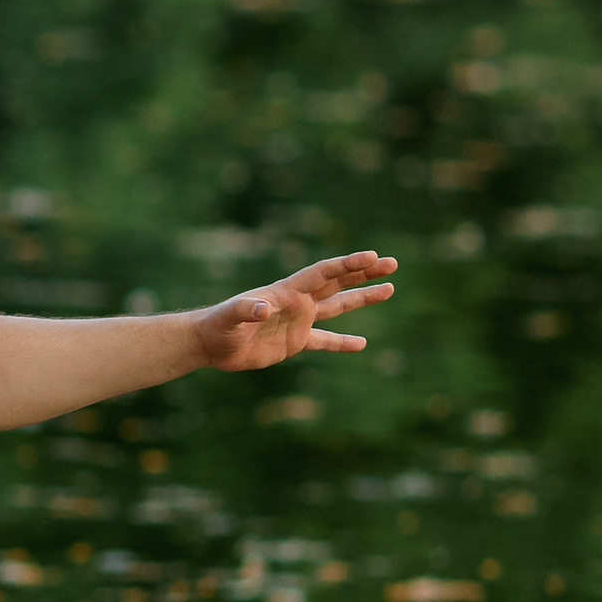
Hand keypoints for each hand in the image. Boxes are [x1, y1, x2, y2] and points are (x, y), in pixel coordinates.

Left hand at [193, 251, 397, 371]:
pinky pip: (324, 341)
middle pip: (337, 283)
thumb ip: (245, 309)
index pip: (323, 274)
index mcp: (286, 292)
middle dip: (363, 273)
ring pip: (337, 306)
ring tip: (389, 288)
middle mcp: (297, 303)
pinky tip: (362, 343)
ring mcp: (298, 321)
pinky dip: (342, 342)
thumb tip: (263, 308)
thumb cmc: (217, 326)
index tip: (372, 258)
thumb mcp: (230, 317)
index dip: (347, 265)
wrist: (209, 344)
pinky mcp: (294, 342)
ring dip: (362, 298)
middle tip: (392, 263)